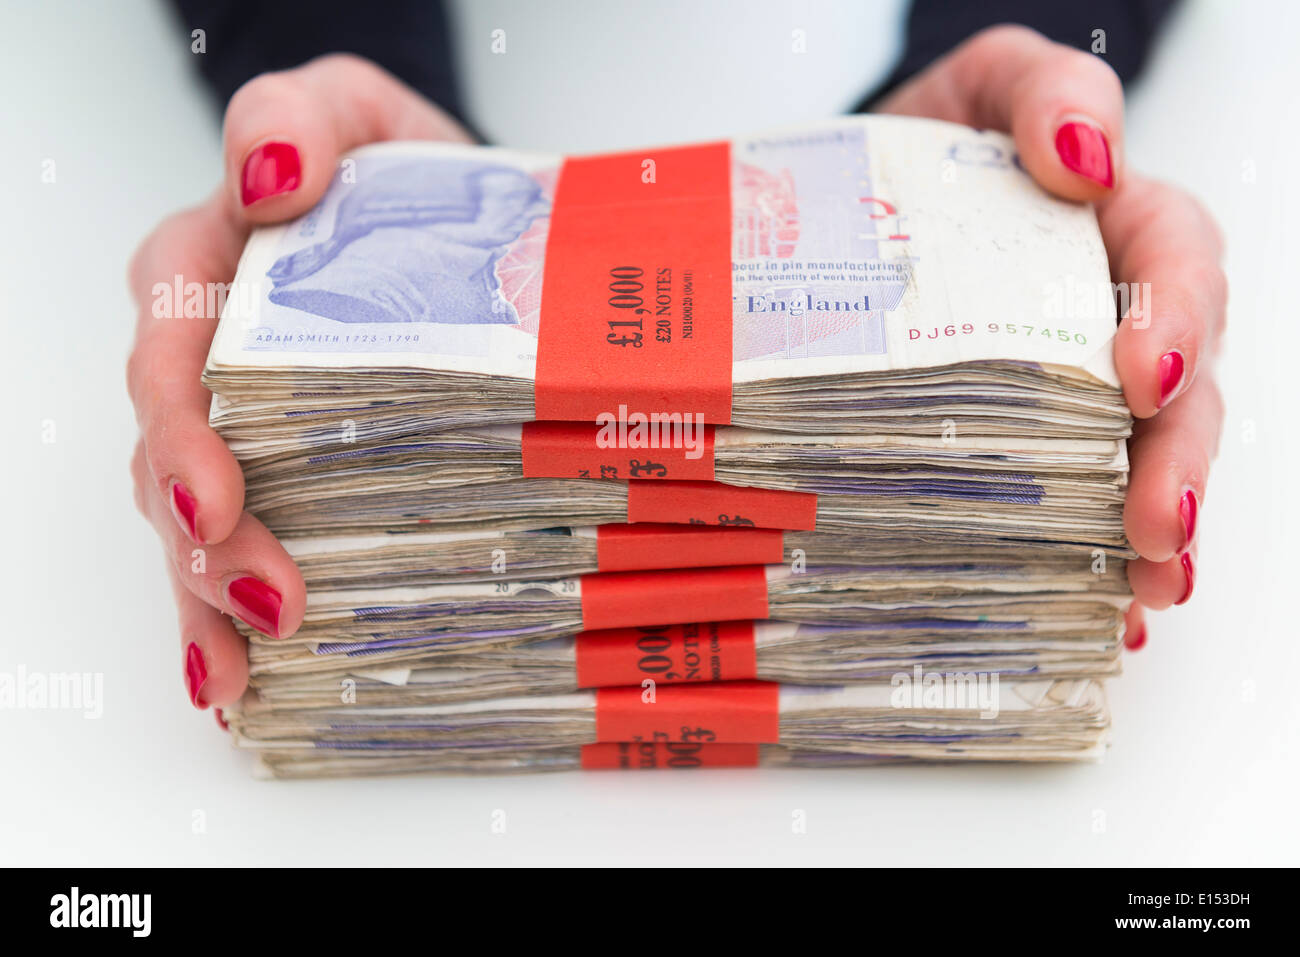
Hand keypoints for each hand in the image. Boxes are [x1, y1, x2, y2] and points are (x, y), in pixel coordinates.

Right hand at [126, 55, 473, 710]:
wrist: (441, 214)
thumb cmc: (387, 170)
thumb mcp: (355, 112)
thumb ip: (302, 118)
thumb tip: (270, 173)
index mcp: (208, 275)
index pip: (170, 352)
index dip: (180, 434)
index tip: (216, 503)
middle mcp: (207, 358)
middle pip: (173, 458)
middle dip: (206, 542)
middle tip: (268, 602)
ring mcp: (244, 424)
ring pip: (195, 520)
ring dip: (211, 599)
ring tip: (241, 670)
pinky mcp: (289, 469)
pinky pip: (244, 542)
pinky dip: (237, 613)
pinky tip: (248, 677)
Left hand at [875, 26, 1224, 648]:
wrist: (866, 198)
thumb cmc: (933, 145)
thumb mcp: (984, 86)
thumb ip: (1043, 92)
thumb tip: (1084, 153)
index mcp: (1119, 228)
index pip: (1177, 263)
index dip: (1172, 319)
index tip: (1139, 375)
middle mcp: (1113, 313)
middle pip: (1179, 385)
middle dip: (1175, 457)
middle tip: (1158, 525)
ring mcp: (1076, 383)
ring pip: (1142, 456)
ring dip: (1156, 529)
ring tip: (1147, 591)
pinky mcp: (1030, 438)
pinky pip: (1078, 498)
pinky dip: (1097, 558)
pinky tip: (1102, 612)